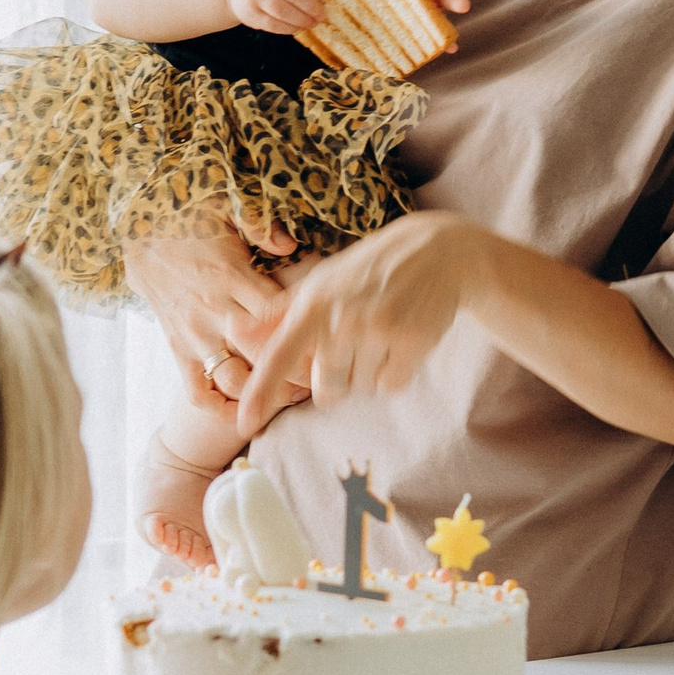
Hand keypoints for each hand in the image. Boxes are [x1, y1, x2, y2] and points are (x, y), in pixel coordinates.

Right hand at [123, 212, 305, 416]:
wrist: (135, 233)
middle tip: (320, 378)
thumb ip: (259, 225)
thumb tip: (291, 245)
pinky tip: (243, 410)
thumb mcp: (224, 206)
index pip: (275, 313)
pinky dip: (219, 407)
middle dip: (295, 372)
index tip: (326, 340)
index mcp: (229, 276)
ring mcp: (193, 334)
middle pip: (262, 355)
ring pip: (233, 380)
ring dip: (264, 393)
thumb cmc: (187, 216)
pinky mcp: (176, 349)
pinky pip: (196, 391)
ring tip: (290, 395)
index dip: (304, 331)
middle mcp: (213, 311)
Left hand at [233, 212, 484, 439]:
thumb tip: (236, 330)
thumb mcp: (322, 280)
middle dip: (336, 380)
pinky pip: (390, 386)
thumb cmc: (369, 269)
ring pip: (360, 388)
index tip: (245, 422)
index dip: (260, 392)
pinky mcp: (411, 342)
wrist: (437, 252)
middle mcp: (342, 317)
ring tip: (380, 338)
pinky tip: (399, 345)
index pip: (279, 355)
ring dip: (367, 374)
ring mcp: (378, 330)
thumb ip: (279, 312)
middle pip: (325, 388)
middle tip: (354, 346)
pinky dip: (393, 374)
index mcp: (314, 302)